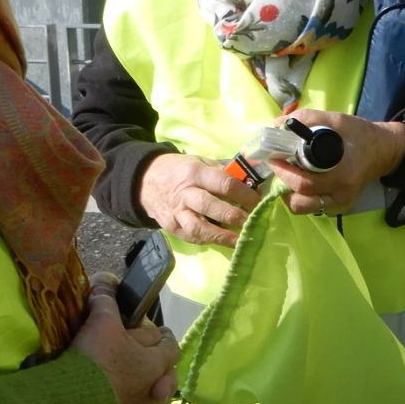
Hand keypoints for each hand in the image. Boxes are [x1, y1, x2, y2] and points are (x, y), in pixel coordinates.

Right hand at [70, 289, 180, 403]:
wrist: (76, 401)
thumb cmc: (98, 358)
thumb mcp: (102, 321)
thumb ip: (105, 299)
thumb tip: (105, 278)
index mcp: (156, 362)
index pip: (172, 346)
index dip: (166, 336)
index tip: (160, 331)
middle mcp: (154, 389)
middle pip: (168, 377)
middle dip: (161, 367)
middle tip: (147, 359)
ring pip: (154, 402)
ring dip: (150, 393)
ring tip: (140, 388)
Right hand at [139, 152, 259, 247]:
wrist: (145, 181)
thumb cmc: (180, 170)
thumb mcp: (199, 162)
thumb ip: (221, 172)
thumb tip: (249, 183)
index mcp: (195, 173)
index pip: (223, 184)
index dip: (243, 194)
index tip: (259, 202)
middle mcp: (185, 193)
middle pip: (211, 206)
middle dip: (234, 216)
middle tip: (252, 222)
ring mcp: (177, 212)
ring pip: (198, 227)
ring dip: (221, 236)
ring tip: (239, 240)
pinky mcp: (172, 226)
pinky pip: (191, 236)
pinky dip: (208, 240)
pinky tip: (223, 241)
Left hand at [272, 110, 404, 216]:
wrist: (383, 151)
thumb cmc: (360, 134)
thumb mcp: (336, 120)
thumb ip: (307, 119)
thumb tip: (277, 124)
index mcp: (343, 174)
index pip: (304, 183)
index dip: (284, 172)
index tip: (274, 157)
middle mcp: (342, 194)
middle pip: (299, 201)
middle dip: (282, 183)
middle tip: (279, 165)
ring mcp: (341, 204)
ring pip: (302, 209)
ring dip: (289, 193)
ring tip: (288, 174)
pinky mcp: (339, 207)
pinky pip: (312, 207)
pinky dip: (301, 196)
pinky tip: (301, 180)